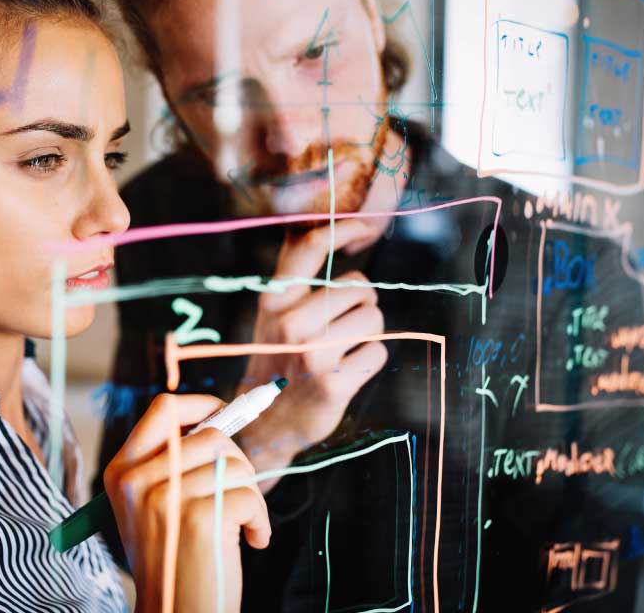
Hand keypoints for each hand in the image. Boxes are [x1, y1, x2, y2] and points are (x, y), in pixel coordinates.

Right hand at [105, 394, 270, 612]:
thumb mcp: (152, 508)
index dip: (201, 405)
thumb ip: (172, 464)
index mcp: (122, 472)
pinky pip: (249, 496)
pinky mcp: (198, 519)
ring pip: (235, 465)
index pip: (163, 410)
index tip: (224, 414)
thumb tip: (219, 420)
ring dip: (251, 496)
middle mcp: (138, 481)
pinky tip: (250, 541)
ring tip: (241, 525)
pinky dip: (260, 520)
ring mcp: (166, 499)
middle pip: (211, 436)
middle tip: (238, 496)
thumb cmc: (173, 562)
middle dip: (238, 463)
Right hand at [236, 220, 388, 489]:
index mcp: (275, 300)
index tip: (365, 226)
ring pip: (374, 318)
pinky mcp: (334, 383)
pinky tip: (346, 370)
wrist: (265, 421)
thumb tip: (318, 222)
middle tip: (341, 324)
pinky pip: (378, 352)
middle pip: (360, 287)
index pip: (311, 248)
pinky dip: (369, 360)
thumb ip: (296, 275)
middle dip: (361, 302)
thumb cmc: (277, 356)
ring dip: (368, 332)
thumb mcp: (274, 313)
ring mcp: (312, 353)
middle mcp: (291, 322)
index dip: (343, 229)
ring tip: (343, 348)